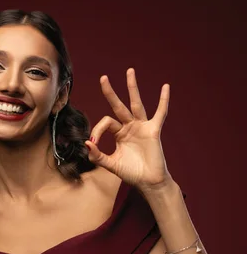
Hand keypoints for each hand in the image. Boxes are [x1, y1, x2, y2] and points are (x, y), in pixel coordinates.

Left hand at [84, 68, 172, 190]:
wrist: (148, 182)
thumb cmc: (131, 173)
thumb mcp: (110, 164)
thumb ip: (98, 155)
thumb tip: (86, 143)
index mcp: (119, 133)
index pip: (105, 123)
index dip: (97, 131)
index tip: (94, 143)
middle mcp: (129, 127)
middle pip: (118, 106)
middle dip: (110, 92)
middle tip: (103, 78)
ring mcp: (142, 127)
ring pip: (136, 104)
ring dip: (132, 87)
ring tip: (129, 71)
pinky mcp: (153, 130)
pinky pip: (160, 113)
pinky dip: (163, 101)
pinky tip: (165, 87)